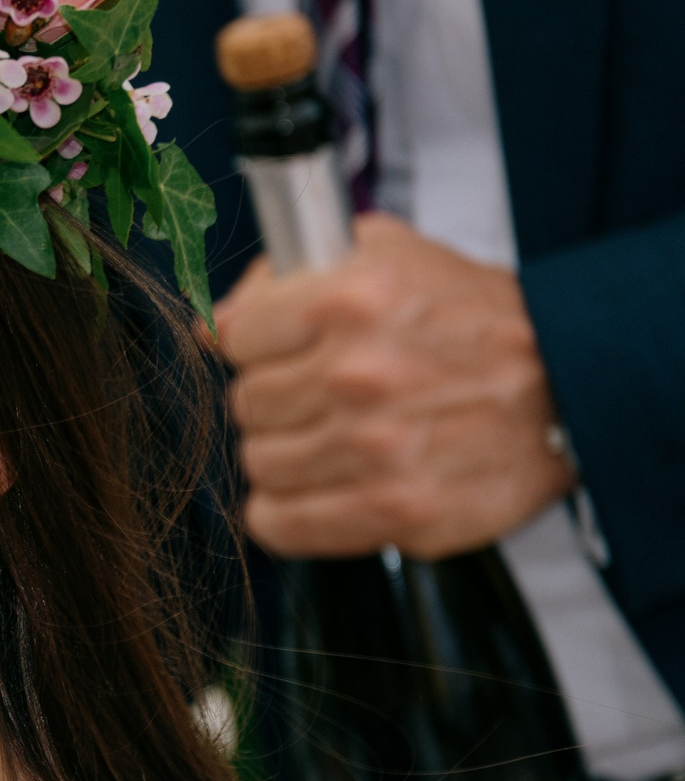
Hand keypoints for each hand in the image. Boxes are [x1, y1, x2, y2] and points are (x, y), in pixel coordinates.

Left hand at [215, 213, 574, 558]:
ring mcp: (377, 448)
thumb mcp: (386, 257)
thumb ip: (285, 279)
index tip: (284, 351)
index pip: (234, 337)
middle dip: (276, 401)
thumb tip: (210, 326)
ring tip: (334, 439)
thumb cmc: (469, 319)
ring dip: (286, 455)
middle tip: (324, 397)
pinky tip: (321, 488)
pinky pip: (280, 523)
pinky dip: (288, 511)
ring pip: (258, 464)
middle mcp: (360, 374)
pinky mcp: (396, 510)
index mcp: (351, 299)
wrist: (571, 382)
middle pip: (246, 404)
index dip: (256, 345)